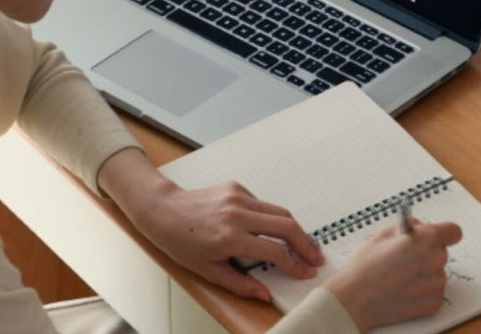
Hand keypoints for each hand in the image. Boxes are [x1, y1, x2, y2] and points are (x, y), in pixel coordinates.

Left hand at [97, 149, 322, 300]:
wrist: (165, 211)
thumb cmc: (182, 243)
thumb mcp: (208, 271)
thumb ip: (240, 284)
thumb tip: (265, 294)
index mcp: (230, 237)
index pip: (274, 252)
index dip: (294, 265)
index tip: (306, 273)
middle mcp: (237, 214)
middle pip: (285, 224)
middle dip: (305, 243)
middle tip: (315, 257)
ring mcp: (237, 197)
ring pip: (278, 210)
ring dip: (295, 228)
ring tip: (304, 244)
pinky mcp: (236, 187)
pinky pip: (262, 203)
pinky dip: (272, 216)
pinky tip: (272, 229)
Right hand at [322, 218, 462, 331]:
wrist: (357, 298)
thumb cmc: (367, 264)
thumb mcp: (385, 234)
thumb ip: (409, 228)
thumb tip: (420, 227)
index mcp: (426, 239)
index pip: (454, 231)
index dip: (444, 232)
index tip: (435, 235)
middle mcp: (436, 261)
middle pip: (441, 251)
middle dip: (427, 251)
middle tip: (405, 256)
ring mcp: (437, 284)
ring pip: (437, 271)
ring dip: (424, 270)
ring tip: (400, 274)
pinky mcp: (435, 303)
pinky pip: (433, 289)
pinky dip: (422, 288)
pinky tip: (403, 288)